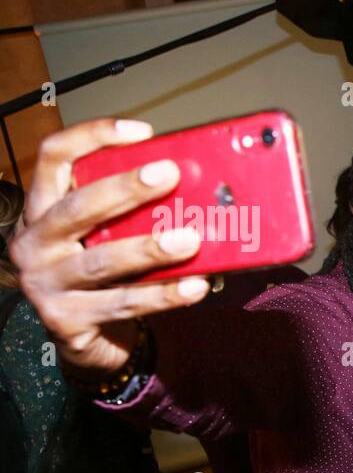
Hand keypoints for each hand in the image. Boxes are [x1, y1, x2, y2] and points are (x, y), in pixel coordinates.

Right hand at [9, 118, 210, 377]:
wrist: (85, 340)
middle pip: (78, 207)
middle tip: (170, 175)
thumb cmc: (102, 277)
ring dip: (149, 249)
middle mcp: (33, 243)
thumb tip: (199, 189)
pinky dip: (163, 295)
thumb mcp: (105, 236)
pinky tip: (195, 287)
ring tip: (191, 240)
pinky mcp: (65, 320)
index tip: (142, 132)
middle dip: (125, 189)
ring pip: (101, 261)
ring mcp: (44, 284)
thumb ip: (130, 214)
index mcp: (41, 209)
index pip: (54, 157)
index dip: (93, 137)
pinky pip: (122, 304)